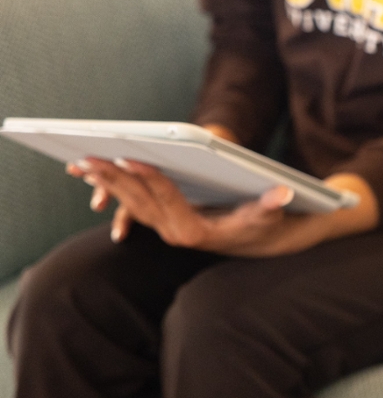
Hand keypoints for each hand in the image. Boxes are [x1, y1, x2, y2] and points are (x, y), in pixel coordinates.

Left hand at [69, 157, 296, 254]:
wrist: (259, 240)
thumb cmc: (263, 224)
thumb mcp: (269, 214)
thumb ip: (273, 204)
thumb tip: (284, 194)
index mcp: (194, 232)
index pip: (167, 201)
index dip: (150, 179)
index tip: (131, 159)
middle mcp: (174, 233)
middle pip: (139, 202)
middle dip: (115, 179)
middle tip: (92, 157)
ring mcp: (164, 228)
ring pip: (129, 204)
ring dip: (107, 183)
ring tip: (84, 163)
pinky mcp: (160, 220)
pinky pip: (129, 203)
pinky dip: (113, 188)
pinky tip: (95, 173)